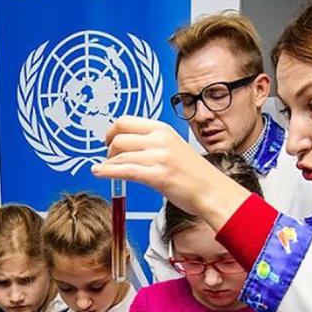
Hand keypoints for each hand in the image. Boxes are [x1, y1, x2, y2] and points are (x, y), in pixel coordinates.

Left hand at [96, 117, 249, 224]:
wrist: (212, 191)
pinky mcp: (157, 176)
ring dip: (108, 163)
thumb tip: (127, 145)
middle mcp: (160, 139)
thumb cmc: (194, 174)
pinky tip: (99, 172)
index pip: (126, 121)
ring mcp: (159, 157)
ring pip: (119, 154)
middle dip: (108, 149)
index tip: (108, 141)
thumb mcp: (174, 147)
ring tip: (106, 170)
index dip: (112, 131)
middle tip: (109, 159)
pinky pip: (124, 170)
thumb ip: (153, 143)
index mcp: (163, 129)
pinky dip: (107, 171)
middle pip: (119, 136)